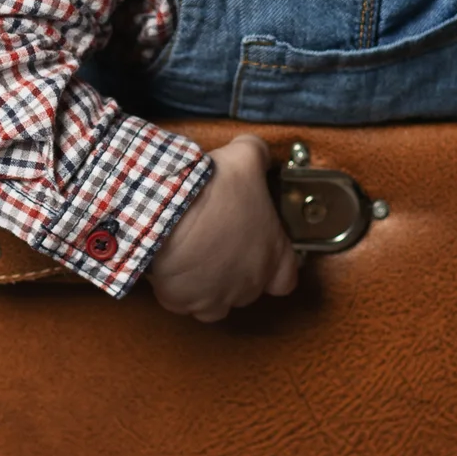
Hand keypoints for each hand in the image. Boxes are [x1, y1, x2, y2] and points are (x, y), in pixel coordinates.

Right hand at [148, 135, 299, 321]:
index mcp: (273, 256)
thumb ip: (259, 155)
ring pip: (216, 304)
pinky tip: (171, 268)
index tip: (262, 252)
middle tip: (219, 245)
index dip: (274, 267)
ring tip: (196, 263)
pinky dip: (177, 291)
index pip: (286, 278)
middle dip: (235, 271)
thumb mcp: (246, 158)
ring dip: (208, 287)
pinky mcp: (183, 301)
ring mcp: (216, 297)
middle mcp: (249, 284)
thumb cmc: (215, 189)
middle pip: (248, 289)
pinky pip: (182, 303)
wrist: (171, 209)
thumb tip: (259, 151)